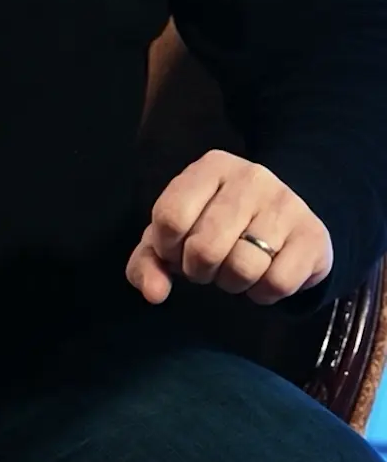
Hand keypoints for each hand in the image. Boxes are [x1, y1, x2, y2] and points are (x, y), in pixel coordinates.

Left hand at [125, 149, 332, 306]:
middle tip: (210, 265)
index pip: (170, 217)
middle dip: (199, 271)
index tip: (179, 251)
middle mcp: (250, 177)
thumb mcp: (175, 235)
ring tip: (237, 268)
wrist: (286, 218)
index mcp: (210, 167)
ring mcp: (286, 204)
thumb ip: (148, 261)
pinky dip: (263, 294)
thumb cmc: (216, 226)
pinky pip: (277, 284)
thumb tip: (154, 292)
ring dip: (232, 284)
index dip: (168, 248)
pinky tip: (264, 276)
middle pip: (204, 248)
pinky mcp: (313, 235)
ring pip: (243, 268)